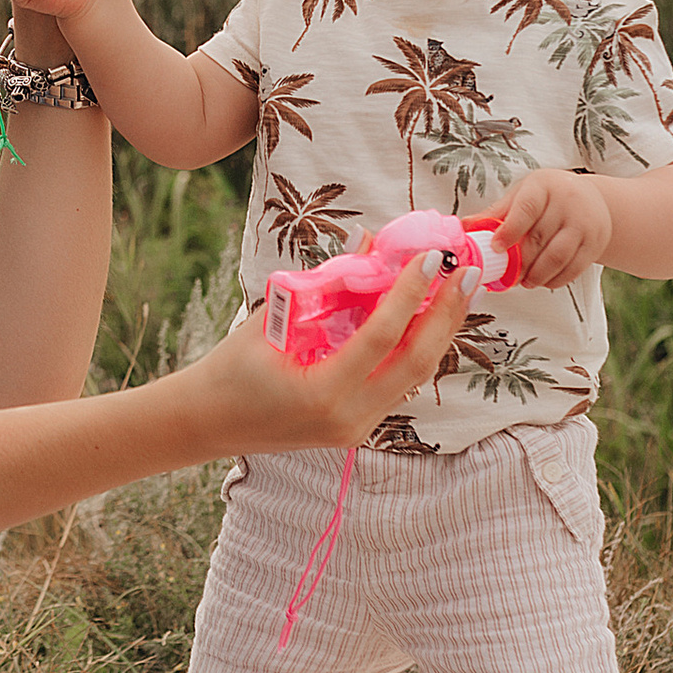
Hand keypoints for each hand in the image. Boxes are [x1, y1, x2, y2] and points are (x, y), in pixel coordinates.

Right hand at [181, 249, 469, 453]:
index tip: (428, 257)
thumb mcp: (272, 320)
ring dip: (440, 329)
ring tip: (457, 289)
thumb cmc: (230, 368)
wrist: (207, 423)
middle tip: (464, 270)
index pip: (381, 337)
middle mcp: (349, 418)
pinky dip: (418, 346)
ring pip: (417, 375)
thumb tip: (371, 244)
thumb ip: (324, 285)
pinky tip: (430, 316)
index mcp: (322, 393)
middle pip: (416, 361)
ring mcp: (358, 428)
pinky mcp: (360, 426)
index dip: (408, 293)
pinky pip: (401, 382)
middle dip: (445, 313)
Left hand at [487, 169, 612, 292]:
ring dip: (537, 275)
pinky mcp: (596, 243)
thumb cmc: (548, 197)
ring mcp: (585, 223)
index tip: (496, 248)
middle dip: (519, 262)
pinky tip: (543, 282)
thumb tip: (461, 228)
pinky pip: (573, 269)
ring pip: (557, 257)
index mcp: (544, 186)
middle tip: (505, 275)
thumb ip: (494, 214)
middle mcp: (568, 201)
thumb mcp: (522, 196)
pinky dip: (555, 280)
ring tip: (524, 282)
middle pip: (539, 238)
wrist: (592, 199)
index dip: (510, 231)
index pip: (526, 209)